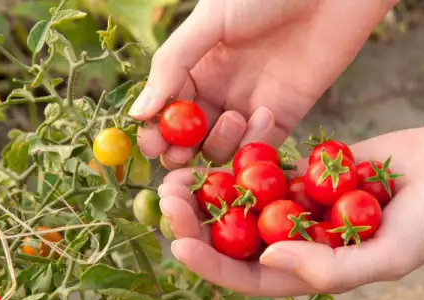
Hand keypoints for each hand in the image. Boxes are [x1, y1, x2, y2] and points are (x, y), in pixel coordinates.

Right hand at [130, 0, 395, 169]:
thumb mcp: (212, 20)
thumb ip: (173, 65)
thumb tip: (138, 112)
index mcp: (195, 65)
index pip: (165, 107)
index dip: (155, 129)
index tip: (150, 142)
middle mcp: (219, 89)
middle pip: (189, 136)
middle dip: (179, 150)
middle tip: (177, 154)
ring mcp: (251, 104)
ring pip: (222, 147)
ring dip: (221, 141)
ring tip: (234, 115)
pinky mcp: (285, 114)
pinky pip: (261, 146)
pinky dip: (257, 141)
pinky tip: (265, 113)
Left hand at [157, 123, 423, 296]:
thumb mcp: (388, 256)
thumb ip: (331, 268)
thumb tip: (268, 259)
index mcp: (309, 270)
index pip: (249, 277)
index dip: (212, 264)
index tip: (179, 242)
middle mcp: (297, 240)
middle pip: (236, 238)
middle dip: (198, 222)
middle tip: (168, 199)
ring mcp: (298, 204)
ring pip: (242, 202)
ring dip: (209, 190)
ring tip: (178, 174)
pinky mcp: (304, 171)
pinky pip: (265, 168)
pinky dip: (240, 161)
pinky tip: (214, 150)